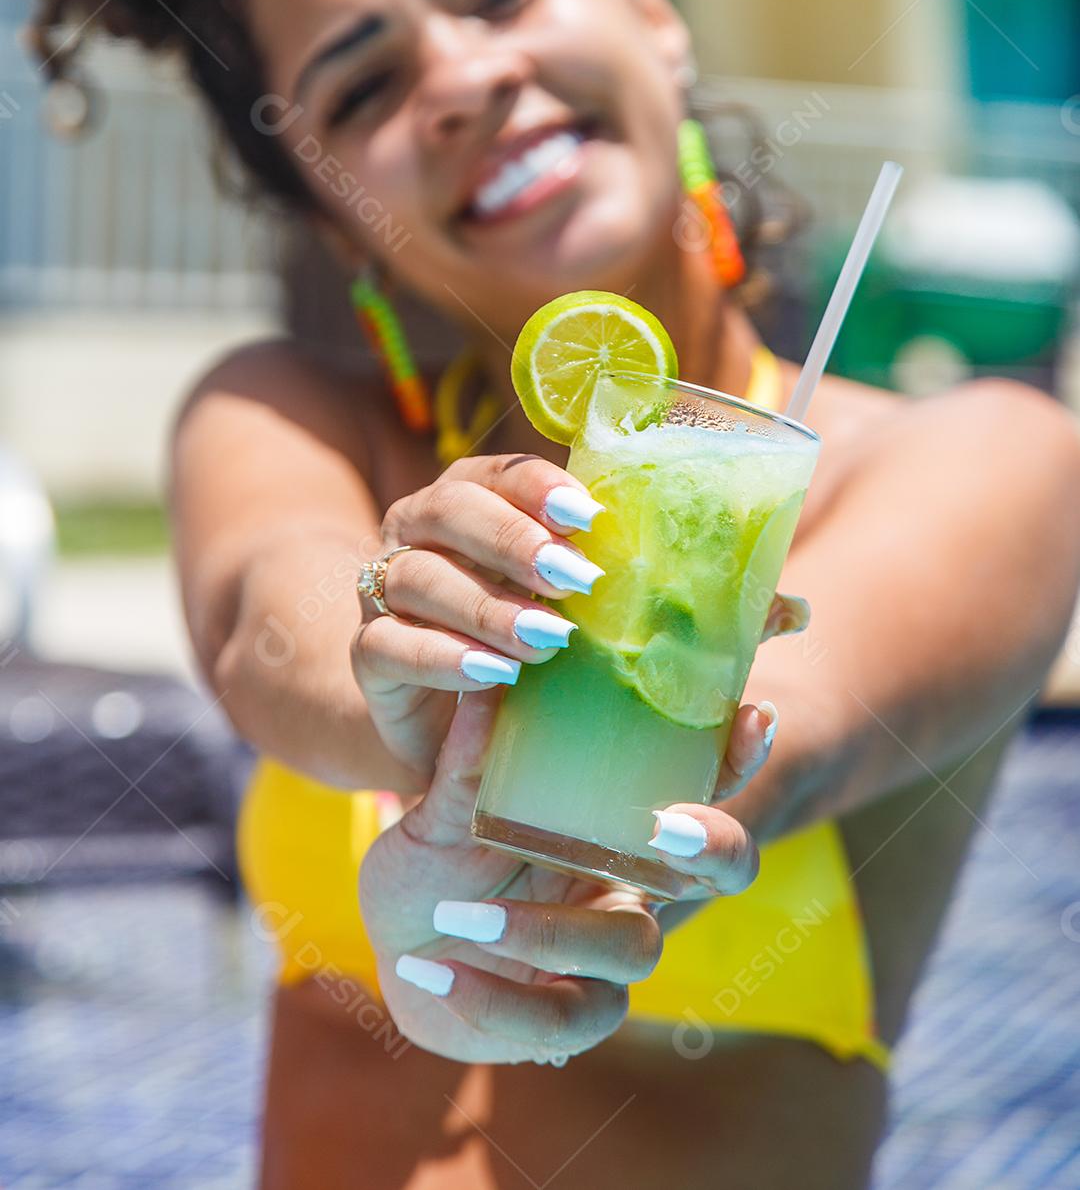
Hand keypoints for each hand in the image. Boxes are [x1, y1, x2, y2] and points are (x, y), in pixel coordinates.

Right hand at [350, 450, 810, 787]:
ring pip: (415, 574)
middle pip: (448, 509)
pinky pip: (387, 644)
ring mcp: (389, 592)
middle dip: (510, 539)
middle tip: (574, 579)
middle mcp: (428, 534)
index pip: (502, 473)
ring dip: (483, 602)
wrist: (469, 740)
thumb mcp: (629, 638)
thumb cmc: (556, 666)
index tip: (588, 515)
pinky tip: (492, 675)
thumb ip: (698, 621)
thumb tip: (794, 610)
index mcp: (486, 505)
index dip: (539, 487)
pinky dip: (439, 657)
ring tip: (545, 640)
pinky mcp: (372, 657)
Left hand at [358, 687, 771, 1065]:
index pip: (701, 780)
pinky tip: (436, 976)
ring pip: (635, 947)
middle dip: (714, 844)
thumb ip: (468, 760)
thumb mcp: (441, 806)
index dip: (739, 753)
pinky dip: (497, 1000)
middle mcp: (632, 881)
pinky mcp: (575, 1016)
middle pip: (724, 869)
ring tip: (463, 917)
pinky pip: (563, 1019)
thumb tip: (486, 685)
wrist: (398, 948)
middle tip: (664, 824)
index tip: (753, 714)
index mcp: (615, 818)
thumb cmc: (438, 860)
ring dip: (551, 931)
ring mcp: (611, 954)